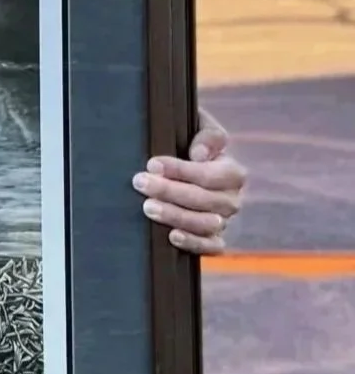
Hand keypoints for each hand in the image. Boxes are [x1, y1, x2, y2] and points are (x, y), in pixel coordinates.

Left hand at [133, 106, 245, 255]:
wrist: (181, 164)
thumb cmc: (190, 141)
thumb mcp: (200, 126)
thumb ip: (207, 134)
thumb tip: (200, 155)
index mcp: (232, 172)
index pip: (209, 174)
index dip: (181, 170)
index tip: (152, 164)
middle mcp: (232, 199)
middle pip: (205, 200)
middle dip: (170, 191)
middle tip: (141, 183)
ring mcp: (223, 221)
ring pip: (206, 224)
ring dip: (175, 216)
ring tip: (148, 207)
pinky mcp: (213, 239)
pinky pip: (211, 247)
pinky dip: (193, 243)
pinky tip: (172, 235)